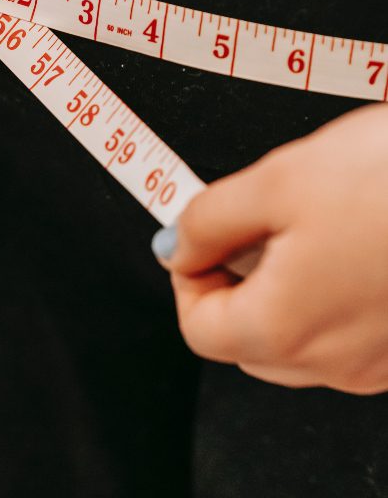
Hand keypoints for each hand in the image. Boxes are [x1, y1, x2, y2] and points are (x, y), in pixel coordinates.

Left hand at [162, 103, 387, 393]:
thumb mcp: (276, 181)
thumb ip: (209, 221)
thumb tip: (177, 244)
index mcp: (283, 330)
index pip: (199, 329)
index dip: (188, 275)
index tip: (199, 236)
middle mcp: (336, 363)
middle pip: (249, 343)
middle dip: (237, 285)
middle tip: (254, 223)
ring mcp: (385, 362)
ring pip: (305, 342)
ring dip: (289, 292)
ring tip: (315, 223)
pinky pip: (358, 335)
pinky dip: (341, 297)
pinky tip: (359, 241)